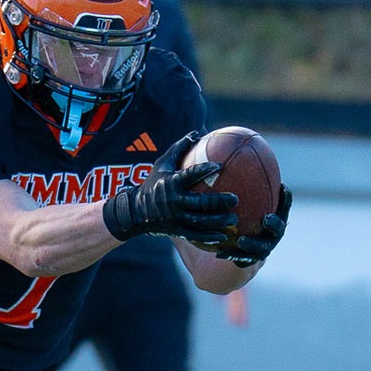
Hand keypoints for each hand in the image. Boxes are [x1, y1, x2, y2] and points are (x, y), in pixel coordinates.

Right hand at [100, 132, 237, 244]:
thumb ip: (180, 149)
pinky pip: (195, 235)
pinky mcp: (176, 231)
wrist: (135, 211)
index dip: (203, 170)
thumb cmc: (154, 183)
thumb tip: (197, 133)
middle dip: (218, 201)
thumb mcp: (162, 164)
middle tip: (235, 198)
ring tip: (234, 219)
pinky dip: (209, 237)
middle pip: (199, 202)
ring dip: (218, 221)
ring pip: (199, 221)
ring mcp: (175, 217)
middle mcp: (173, 201)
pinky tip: (224, 237)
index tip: (219, 166)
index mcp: (171, 183)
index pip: (189, 175)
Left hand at [218, 184, 290, 266]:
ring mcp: (261, 249)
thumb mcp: (226, 199)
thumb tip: (223, 156)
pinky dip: (231, 255)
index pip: (283, 205)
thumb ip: (228, 183)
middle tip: (266, 219)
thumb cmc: (228, 215)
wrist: (226, 246)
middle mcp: (270, 233)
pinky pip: (241, 260)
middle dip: (275, 224)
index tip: (283, 187)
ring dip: (253, 244)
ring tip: (241, 240)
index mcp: (271, 215)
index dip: (285, 198)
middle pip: (278, 228)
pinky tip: (218, 252)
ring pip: (262, 248)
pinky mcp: (248, 262)